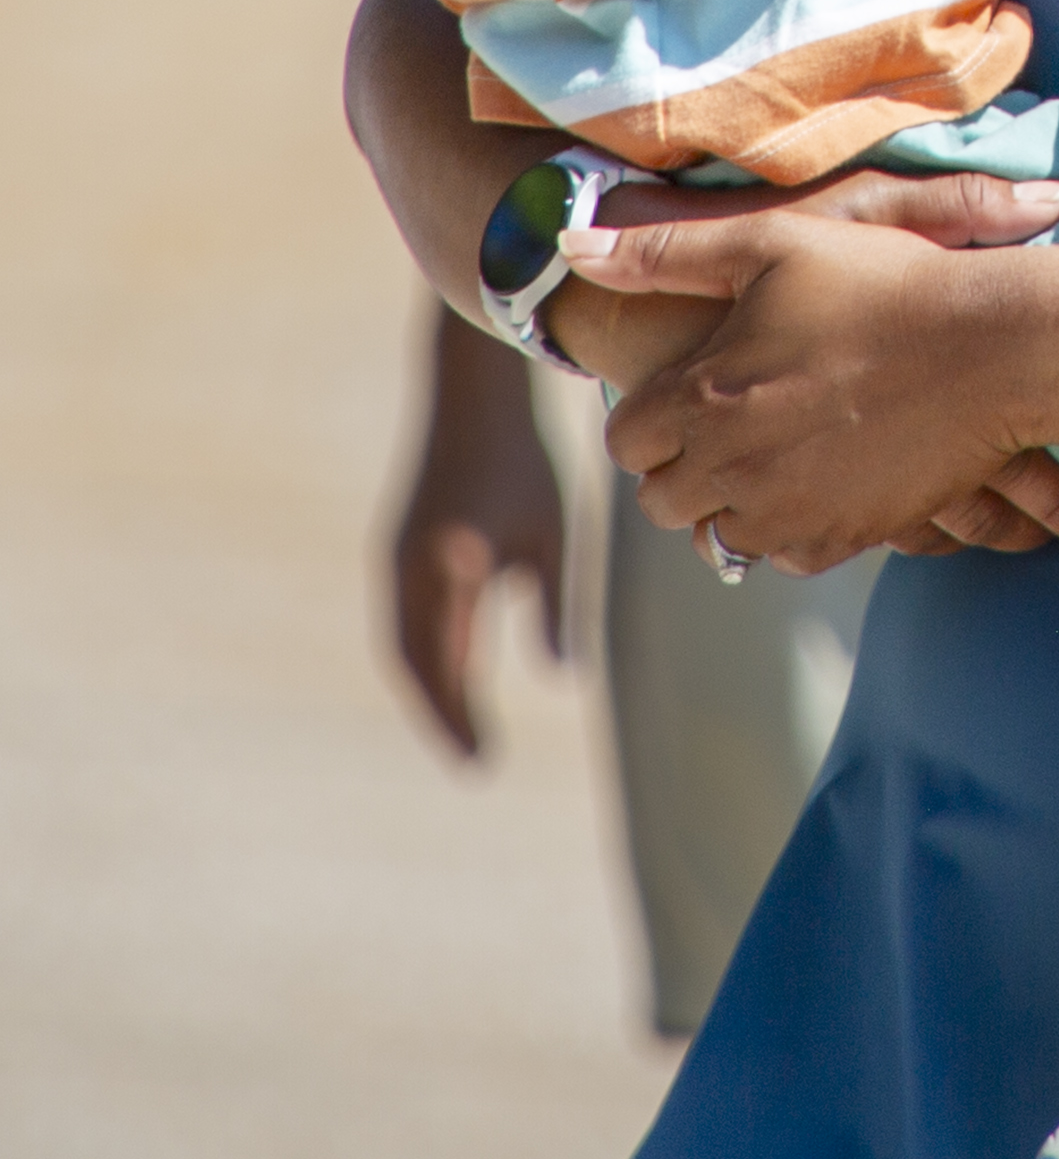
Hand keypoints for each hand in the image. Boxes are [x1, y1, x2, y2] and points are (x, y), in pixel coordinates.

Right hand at [390, 302, 565, 755]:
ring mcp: (395, 556)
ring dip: (429, 690)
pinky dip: (423, 656)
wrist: (471, 395)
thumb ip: (554, 605)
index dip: (461, 717)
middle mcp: (411, 566)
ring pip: (403, 644)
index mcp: (450, 564)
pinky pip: (402, 619)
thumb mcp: (551, 531)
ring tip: (464, 730)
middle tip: (474, 762)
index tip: (483, 762)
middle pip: (415, 664)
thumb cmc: (523, 460)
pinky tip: (454, 674)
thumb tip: (563, 678)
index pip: (448, 663)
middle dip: (442, 715)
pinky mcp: (396, 546)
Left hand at [560, 206, 1058, 571]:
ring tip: (776, 452)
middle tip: (728, 424)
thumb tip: (570, 247)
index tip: (688, 392)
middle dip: (682, 467)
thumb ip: (664, 252)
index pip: (628, 440)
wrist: (994, 350)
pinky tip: (823, 476)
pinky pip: (784, 556)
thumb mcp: (771, 243)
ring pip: (720, 537)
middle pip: (662, 502)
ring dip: (733, 502)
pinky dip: (790, 526)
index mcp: (701, 397)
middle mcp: (730, 468)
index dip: (653, 415)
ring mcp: (786, 513)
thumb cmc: (884, 282)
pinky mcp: (841, 541)